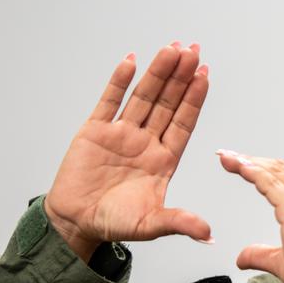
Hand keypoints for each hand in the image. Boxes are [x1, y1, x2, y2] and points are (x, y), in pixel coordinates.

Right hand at [44, 43, 210, 260]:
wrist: (75, 223)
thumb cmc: (114, 223)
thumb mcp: (151, 225)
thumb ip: (179, 223)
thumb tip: (208, 234)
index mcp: (163, 159)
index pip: (183, 122)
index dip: (194, 99)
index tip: (205, 75)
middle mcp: (146, 141)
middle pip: (167, 103)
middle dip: (180, 77)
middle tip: (193, 51)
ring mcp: (121, 133)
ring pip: (143, 97)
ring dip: (157, 73)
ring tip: (171, 48)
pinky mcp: (94, 131)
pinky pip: (109, 102)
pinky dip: (119, 81)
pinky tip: (131, 61)